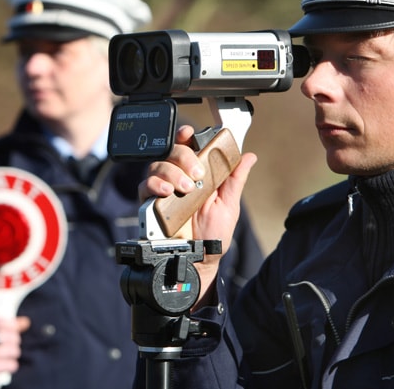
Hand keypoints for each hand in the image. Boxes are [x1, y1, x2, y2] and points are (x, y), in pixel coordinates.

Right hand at [0, 316, 30, 384]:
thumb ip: (9, 325)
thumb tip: (27, 322)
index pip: (3, 322)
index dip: (13, 325)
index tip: (13, 328)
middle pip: (13, 337)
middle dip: (15, 341)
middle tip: (8, 344)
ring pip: (14, 351)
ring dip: (14, 353)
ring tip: (5, 355)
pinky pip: (12, 364)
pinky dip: (11, 365)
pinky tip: (4, 364)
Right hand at [140, 125, 256, 305]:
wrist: (201, 259)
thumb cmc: (214, 233)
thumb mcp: (229, 204)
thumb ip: (234, 179)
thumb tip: (248, 156)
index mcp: (196, 174)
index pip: (187, 147)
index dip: (185, 136)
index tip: (189, 134)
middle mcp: (177, 179)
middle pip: (171, 152)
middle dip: (183, 156)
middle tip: (197, 173)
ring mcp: (163, 191)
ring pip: (157, 166)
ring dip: (172, 172)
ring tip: (186, 188)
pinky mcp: (150, 204)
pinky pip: (145, 186)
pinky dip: (155, 185)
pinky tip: (166, 192)